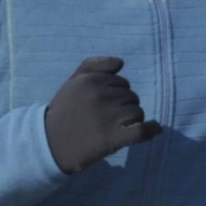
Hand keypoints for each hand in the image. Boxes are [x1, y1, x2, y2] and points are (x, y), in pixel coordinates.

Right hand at [43, 57, 163, 174]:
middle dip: (123, 106)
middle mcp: (102, 95)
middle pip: (131, 97)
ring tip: (114, 128)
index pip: (121, 82)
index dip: (117, 94)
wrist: (50, 143)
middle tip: (107, 118)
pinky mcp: (115, 137)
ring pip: (137, 112)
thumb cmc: (63, 112)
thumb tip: (121, 62)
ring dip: (131, 120)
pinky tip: (154, 130)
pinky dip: (151, 130)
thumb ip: (93, 65)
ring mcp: (110, 117)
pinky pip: (142, 130)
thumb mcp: (73, 82)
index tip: (105, 105)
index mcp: (92, 80)